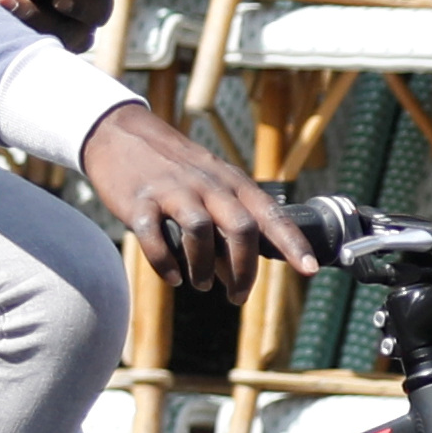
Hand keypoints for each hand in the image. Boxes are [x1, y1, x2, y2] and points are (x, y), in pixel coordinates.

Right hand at [74, 102, 315, 295]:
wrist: (120, 135)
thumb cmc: (173, 169)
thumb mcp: (211, 185)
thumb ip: (227, 224)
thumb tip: (240, 274)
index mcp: (231, 182)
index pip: (270, 214)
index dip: (293, 243)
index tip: (311, 269)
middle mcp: (207, 184)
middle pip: (240, 227)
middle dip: (244, 270)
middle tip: (237, 297)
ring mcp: (173, 190)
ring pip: (200, 232)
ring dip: (204, 268)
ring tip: (202, 284)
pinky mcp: (139, 200)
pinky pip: (154, 237)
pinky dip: (165, 263)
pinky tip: (171, 277)